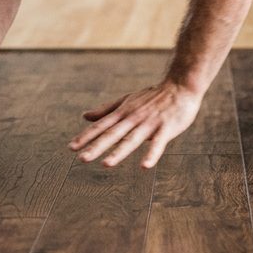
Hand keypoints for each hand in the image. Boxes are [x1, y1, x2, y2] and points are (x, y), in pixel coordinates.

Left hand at [69, 81, 202, 168]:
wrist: (181, 86)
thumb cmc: (153, 96)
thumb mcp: (127, 101)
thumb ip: (106, 110)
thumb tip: (84, 116)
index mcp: (124, 112)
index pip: (102, 126)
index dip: (86, 136)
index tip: (71, 148)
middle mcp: (134, 118)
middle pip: (113, 134)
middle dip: (97, 146)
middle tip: (82, 159)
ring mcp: (150, 123)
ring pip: (132, 139)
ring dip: (119, 152)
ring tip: (106, 164)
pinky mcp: (166, 128)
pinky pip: (159, 143)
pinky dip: (151, 154)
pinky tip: (145, 166)